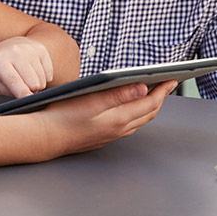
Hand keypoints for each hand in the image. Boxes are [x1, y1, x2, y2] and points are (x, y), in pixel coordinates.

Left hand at [0, 37, 53, 97]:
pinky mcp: (41, 49)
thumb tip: (24, 96)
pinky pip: (49, 73)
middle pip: (32, 82)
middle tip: (22, 87)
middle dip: (30, 90)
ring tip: (26, 79)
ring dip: (36, 85)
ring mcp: (30, 49)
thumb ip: (6, 90)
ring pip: (41, 79)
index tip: (28, 99)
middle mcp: (15, 51)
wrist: (6, 47)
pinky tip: (34, 73)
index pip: (13, 79)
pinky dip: (43, 78)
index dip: (21, 91)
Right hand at [37, 80, 177, 155]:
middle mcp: (117, 130)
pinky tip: (131, 107)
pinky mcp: (103, 137)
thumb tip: (143, 88)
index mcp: (118, 119)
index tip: (172, 78)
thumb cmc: (62, 116)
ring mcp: (110, 135)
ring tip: (153, 93)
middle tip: (167, 83)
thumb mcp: (91, 100)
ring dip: (149, 106)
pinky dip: (136, 113)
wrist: (44, 137)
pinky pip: (128, 125)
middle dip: (160, 97)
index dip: (163, 90)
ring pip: (139, 120)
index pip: (150, 103)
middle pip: (148, 112)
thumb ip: (119, 94)